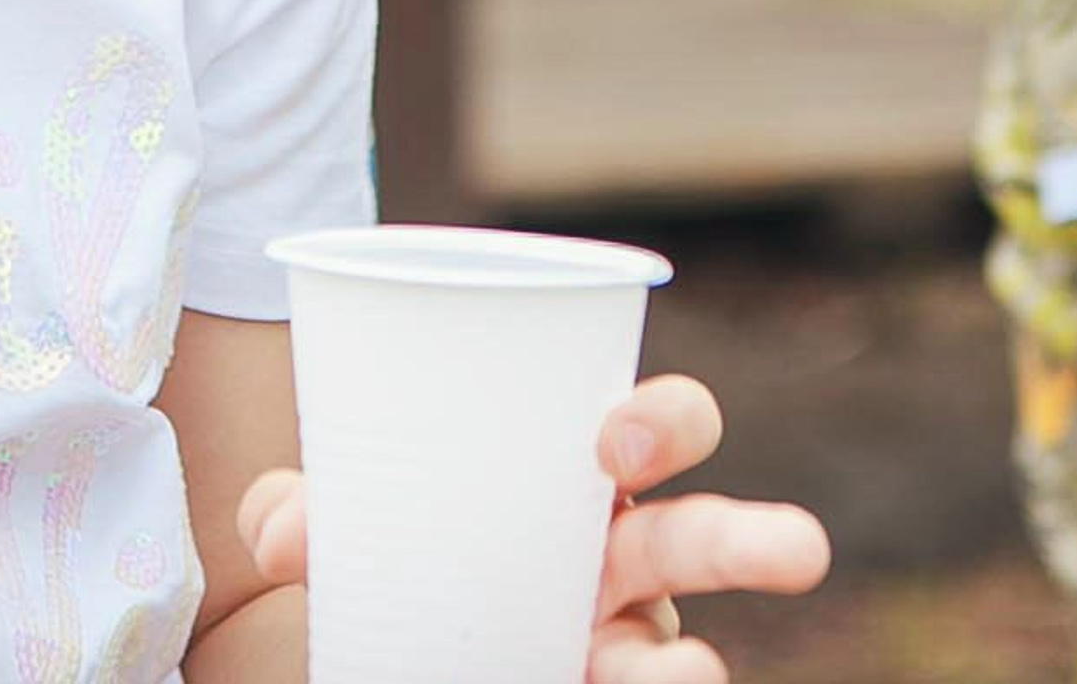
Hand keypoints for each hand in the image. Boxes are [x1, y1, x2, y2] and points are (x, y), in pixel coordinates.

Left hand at [234, 373, 829, 682]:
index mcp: (584, 481)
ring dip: (699, 673)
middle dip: (757, 538)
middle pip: (706, 537)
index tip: (616, 443)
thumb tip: (277, 528)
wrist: (395, 647)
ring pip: (687, 659)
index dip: (663, 419)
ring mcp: (621, 650)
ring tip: (696, 681)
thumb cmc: (417, 547)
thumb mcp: (365, 520)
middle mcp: (625, 565)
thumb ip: (313, 509)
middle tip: (800, 549)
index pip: (663, 425)